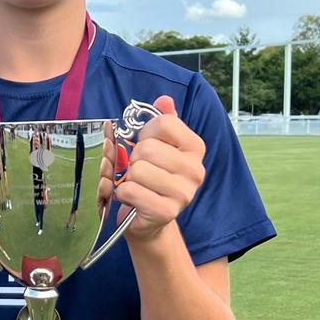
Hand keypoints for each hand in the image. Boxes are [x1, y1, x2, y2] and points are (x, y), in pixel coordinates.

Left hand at [99, 95, 205, 240]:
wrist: (150, 220)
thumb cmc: (152, 178)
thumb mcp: (159, 145)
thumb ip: (164, 121)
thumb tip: (164, 100)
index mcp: (195, 147)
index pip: (163, 123)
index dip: (146, 133)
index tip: (148, 146)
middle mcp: (195, 170)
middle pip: (147, 148)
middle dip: (134, 159)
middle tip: (140, 171)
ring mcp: (183, 193)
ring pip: (138, 169)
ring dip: (129, 178)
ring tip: (139, 185)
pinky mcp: (166, 211)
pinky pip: (131, 190)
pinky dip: (124, 194)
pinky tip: (134, 199)